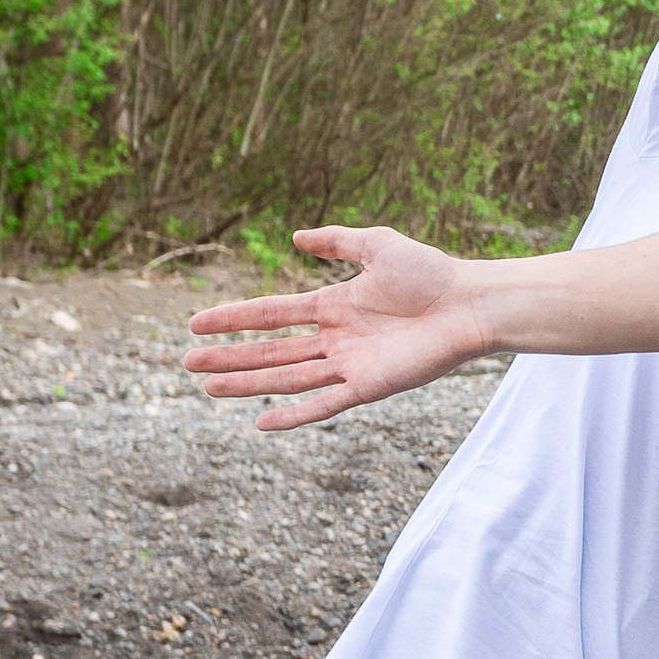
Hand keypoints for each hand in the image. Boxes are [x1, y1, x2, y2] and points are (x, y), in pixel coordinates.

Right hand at [184, 228, 490, 429]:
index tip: (195, 324)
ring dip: (248, 384)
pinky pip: (325, 404)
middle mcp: (336, 338)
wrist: (471, 303)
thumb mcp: (378, 245)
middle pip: (270, 350)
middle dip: (229, 358)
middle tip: (187, 365)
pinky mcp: (370, 386)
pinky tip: (261, 422)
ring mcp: (350, 364)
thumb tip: (296, 236)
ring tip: (208, 389)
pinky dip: (294, 415)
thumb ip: (337, 241)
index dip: (233, 318)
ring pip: (287, 377)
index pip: (271, 314)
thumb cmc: (431, 273)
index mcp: (334, 305)